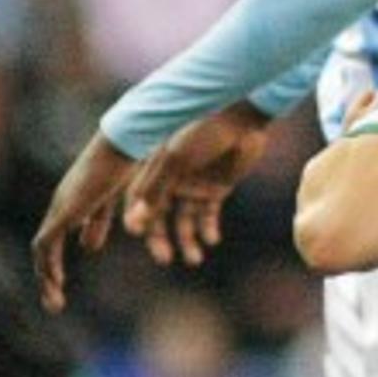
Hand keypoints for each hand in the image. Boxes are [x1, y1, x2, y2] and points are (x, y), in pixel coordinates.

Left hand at [32, 133, 138, 312]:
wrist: (124, 143)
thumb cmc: (128, 161)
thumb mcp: (115, 197)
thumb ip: (99, 220)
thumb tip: (86, 248)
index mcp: (75, 199)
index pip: (57, 234)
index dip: (57, 260)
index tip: (61, 283)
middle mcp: (63, 203)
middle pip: (46, 245)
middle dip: (48, 274)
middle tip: (56, 299)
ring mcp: (61, 207)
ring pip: (42, 249)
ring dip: (46, 277)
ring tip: (55, 302)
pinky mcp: (63, 213)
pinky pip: (44, 246)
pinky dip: (47, 267)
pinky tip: (56, 284)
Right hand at [121, 103, 271, 267]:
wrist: (243, 117)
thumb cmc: (204, 131)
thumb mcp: (176, 160)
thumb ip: (154, 190)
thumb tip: (134, 224)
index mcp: (156, 169)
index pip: (137, 201)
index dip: (136, 218)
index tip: (136, 234)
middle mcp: (172, 180)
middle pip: (159, 217)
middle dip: (160, 239)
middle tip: (164, 259)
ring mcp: (195, 185)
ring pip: (184, 221)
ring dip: (187, 241)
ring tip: (195, 259)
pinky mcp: (217, 188)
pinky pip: (208, 215)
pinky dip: (208, 229)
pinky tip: (212, 239)